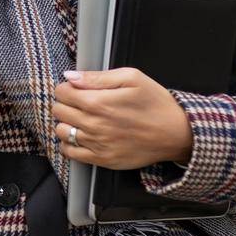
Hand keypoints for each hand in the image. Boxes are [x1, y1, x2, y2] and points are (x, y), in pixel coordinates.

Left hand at [51, 68, 194, 170]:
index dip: (67, 87)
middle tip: (79, 102)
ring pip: (61, 132)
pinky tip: (81, 136)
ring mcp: (97, 144)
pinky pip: (70, 153)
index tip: (76, 88)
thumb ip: (98, 77)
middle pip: (59, 111)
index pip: (62, 92)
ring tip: (80, 119)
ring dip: (66, 123)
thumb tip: (71, 76)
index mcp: (99, 102)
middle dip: (65, 103)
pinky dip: (69, 144)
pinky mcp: (102, 159)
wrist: (177, 134)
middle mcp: (95, 125)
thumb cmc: (156, 103)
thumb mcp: (132, 78)